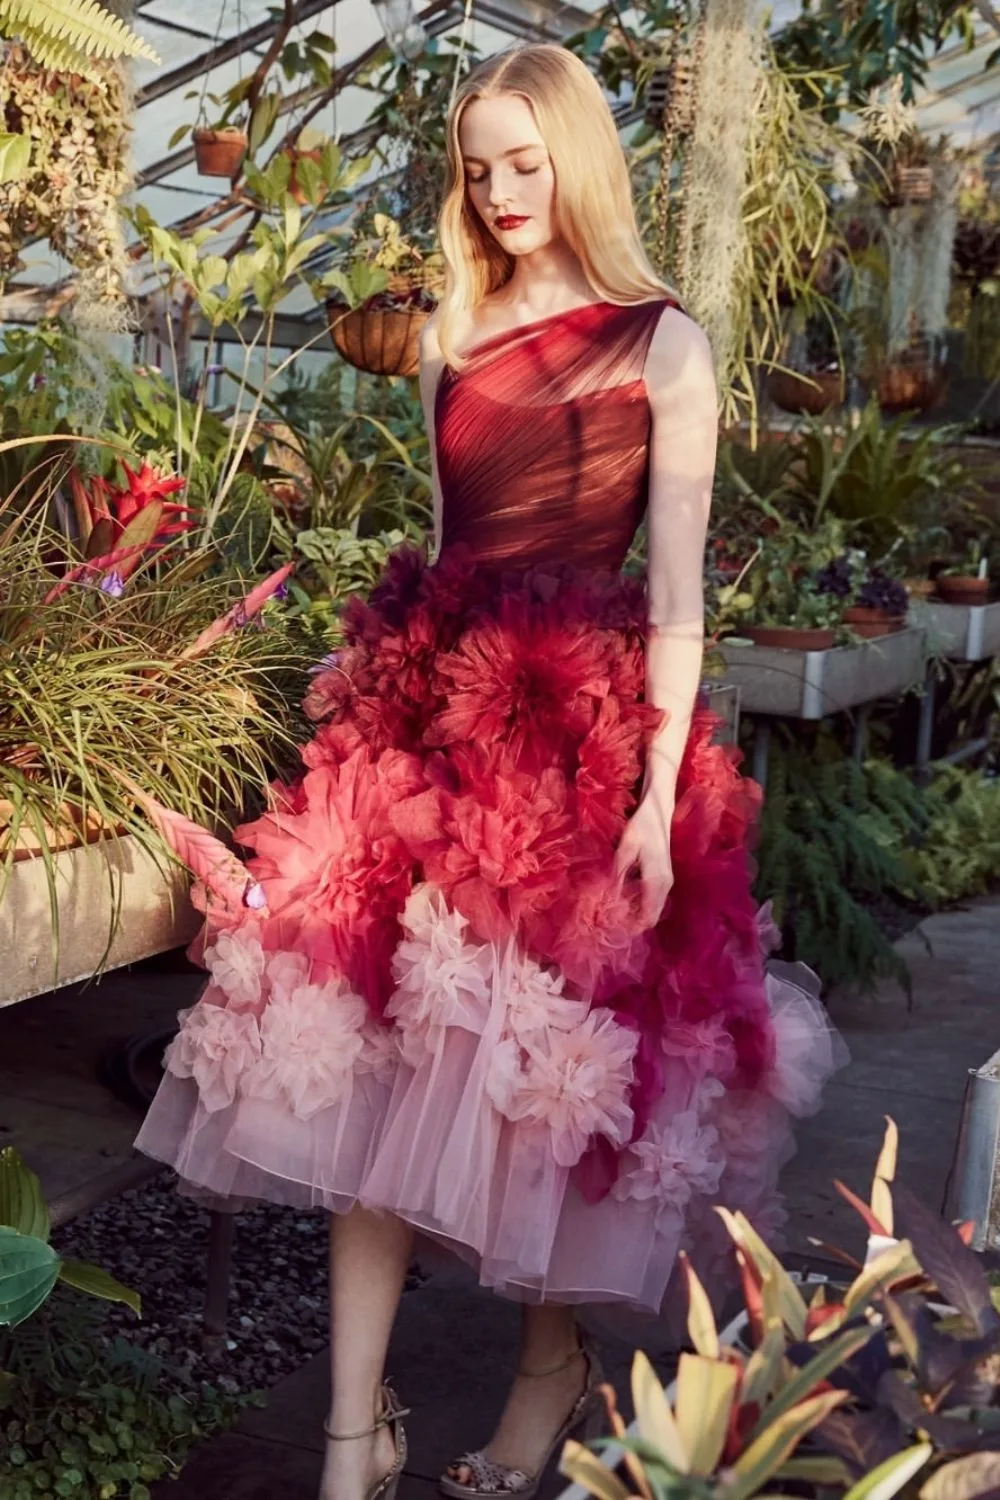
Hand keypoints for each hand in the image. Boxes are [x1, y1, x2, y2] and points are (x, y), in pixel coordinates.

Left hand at [613, 787, 674, 929]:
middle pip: (652, 917)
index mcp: (656, 880)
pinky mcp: (664, 877)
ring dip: (638, 915)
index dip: (632, 927)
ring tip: (616, 914)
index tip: (614, 929)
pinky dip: (642, 905)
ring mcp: (667, 881)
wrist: (658, 812)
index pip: (648, 915)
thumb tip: (608, 899)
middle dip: (634, 924)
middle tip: (612, 924)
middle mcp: (665, 884)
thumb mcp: (625, 850)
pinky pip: (654, 900)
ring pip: (654, 909)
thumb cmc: (641, 827)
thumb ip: (618, 875)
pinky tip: (625, 901)